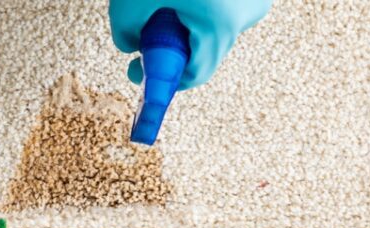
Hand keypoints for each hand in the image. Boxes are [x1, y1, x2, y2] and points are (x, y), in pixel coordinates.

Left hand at [109, 0, 271, 89]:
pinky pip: (225, 8)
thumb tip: (130, 46)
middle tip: (144, 33)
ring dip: (186, 25)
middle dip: (172, 48)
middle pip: (205, 51)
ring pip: (214, 29)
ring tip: (164, 2)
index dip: (164, 78)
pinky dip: (202, 7)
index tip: (139, 71)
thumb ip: (124, 32)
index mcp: (220, 25)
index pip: (195, 74)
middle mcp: (245, 14)